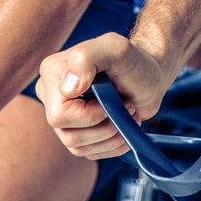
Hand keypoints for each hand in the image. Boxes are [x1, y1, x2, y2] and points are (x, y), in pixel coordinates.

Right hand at [36, 33, 168, 158]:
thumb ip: (88, 57)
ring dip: (111, 136)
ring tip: (129, 114)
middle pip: (67, 135)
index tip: (116, 97)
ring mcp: (62, 115)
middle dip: (104, 127)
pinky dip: (112, 145)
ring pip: (77, 147)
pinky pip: (86, 152)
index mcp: (52, 72)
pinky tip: (124, 126)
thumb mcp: (116, 48)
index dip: (91, 115)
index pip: (59, 115)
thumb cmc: (134, 59)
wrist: (149, 75)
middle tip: (128, 107)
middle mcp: (51, 94)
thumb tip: (68, 88)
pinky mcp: (76, 130)